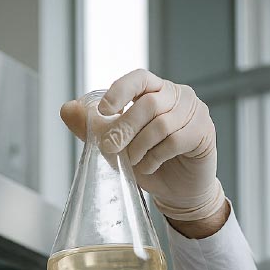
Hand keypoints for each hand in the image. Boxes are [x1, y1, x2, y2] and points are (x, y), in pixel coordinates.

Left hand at [60, 69, 225, 222]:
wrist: (176, 191)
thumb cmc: (148, 162)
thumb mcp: (116, 147)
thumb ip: (93, 129)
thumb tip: (66, 109)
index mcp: (154, 91)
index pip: (139, 79)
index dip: (121, 91)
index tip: (104, 110)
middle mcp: (176, 96)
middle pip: (148, 103)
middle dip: (124, 128)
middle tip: (109, 148)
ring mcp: (193, 111)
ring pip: (161, 123)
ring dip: (140, 147)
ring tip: (132, 161)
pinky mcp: (203, 132)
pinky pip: (176, 140)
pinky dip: (156, 157)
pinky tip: (150, 167)